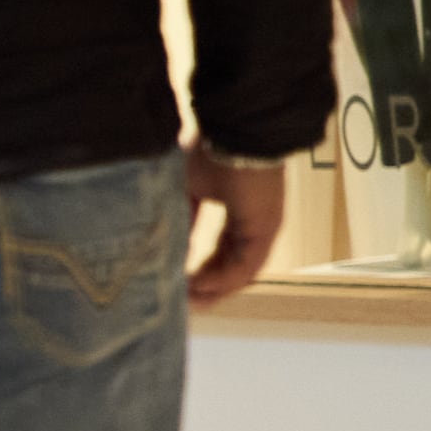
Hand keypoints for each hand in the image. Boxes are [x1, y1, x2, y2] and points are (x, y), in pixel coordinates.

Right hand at [185, 144, 287, 306]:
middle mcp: (253, 224)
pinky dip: (222, 279)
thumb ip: (180, 216)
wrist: (236, 129)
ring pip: (239, 271)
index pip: (220, 249)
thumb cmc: (211, 148)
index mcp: (237, 212)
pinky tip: (200, 286)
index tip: (177, 281)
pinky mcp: (265, 229)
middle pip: (230, 266)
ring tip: (188, 301)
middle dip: (206, 286)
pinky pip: (245, 265)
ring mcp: (261, 228)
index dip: (199, 267)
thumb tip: (166, 242)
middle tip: (183, 302)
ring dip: (214, 288)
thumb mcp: (184, 187)